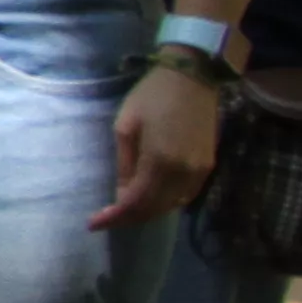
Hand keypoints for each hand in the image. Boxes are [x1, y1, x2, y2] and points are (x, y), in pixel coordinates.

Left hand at [96, 60, 225, 227]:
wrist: (192, 78)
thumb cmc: (151, 96)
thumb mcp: (126, 127)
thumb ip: (125, 165)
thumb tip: (123, 194)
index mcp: (159, 161)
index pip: (135, 202)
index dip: (114, 217)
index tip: (93, 224)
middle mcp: (183, 172)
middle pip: (154, 208)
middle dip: (128, 218)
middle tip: (107, 219)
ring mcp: (199, 171)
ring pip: (171, 205)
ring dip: (147, 212)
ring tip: (125, 210)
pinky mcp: (208, 166)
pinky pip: (186, 195)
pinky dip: (166, 202)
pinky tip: (151, 199)